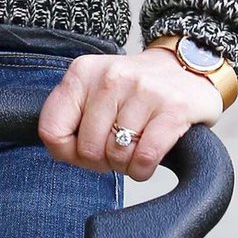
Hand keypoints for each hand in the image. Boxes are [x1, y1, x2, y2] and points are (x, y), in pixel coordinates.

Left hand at [37, 47, 223, 182]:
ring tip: (134, 146)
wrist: (185, 68)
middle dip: (101, 160)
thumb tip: (61, 151)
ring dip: (125, 164)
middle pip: (87, 148)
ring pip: (117, 155)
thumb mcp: (94, 90)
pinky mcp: (173, 108)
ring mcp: (143, 90)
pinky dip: (143, 169)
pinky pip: (145, 158)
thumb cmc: (134, 89)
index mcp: (83, 72)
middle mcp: (111, 76)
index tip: (83, 149)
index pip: (52, 129)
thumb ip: (70, 117)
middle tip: (116, 148)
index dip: (67, 152)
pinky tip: (148, 157)